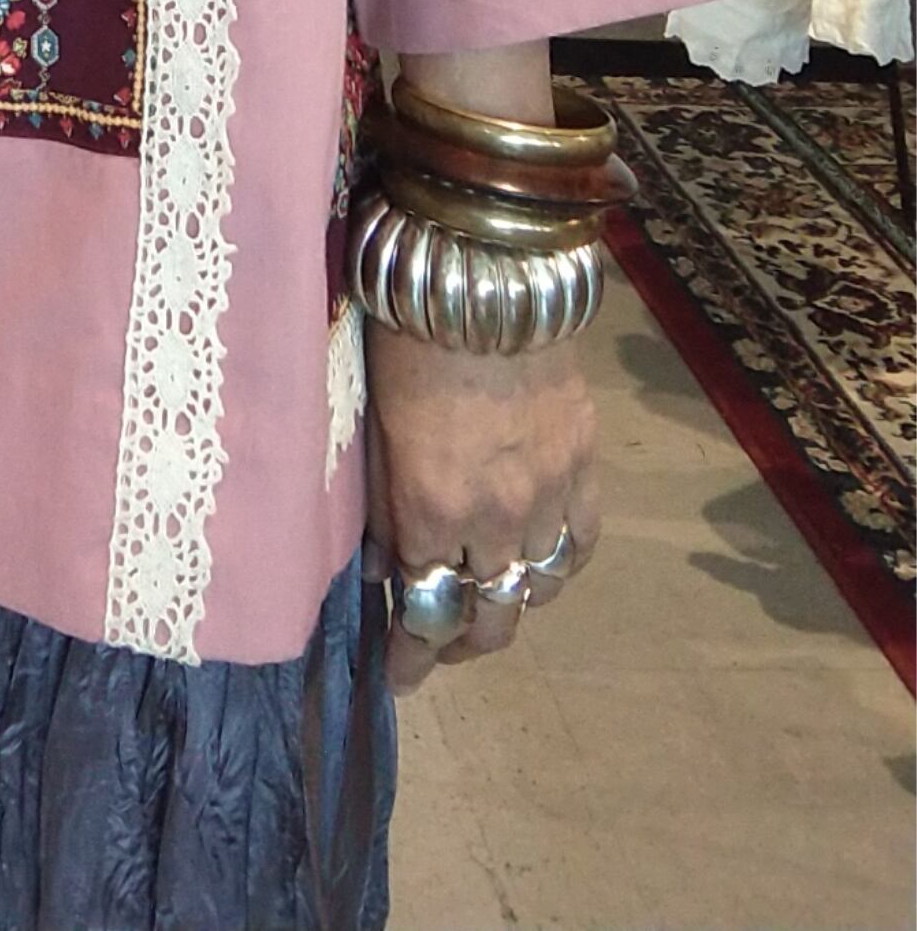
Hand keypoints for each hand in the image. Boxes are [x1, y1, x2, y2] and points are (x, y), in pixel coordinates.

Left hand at [362, 319, 599, 695]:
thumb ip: (381, 505)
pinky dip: (560, 562)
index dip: (412, 656)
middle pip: (490, 617)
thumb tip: (382, 564)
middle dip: (461, 645)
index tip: (398, 678)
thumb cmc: (404, 340)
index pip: (425, 613)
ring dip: (511, 607)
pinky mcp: (584, 462)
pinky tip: (541, 563)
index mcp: (431, 511)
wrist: (481, 277)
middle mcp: (495, 519)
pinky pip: (582, 540)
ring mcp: (548, 494)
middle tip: (440, 648)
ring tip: (489, 607)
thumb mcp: (372, 425)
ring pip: (539, 588)